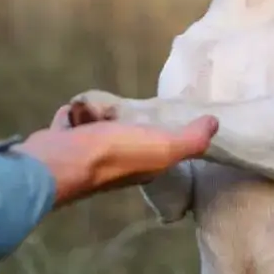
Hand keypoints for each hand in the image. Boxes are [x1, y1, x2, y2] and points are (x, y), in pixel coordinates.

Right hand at [13, 106, 217, 207]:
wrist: (59, 161)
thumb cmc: (114, 154)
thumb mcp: (163, 147)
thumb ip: (190, 140)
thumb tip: (214, 124)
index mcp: (143, 166)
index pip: (157, 148)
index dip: (160, 132)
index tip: (159, 114)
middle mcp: (115, 165)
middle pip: (124, 136)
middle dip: (123, 120)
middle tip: (122, 107)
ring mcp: (86, 157)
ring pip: (96, 128)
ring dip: (96, 114)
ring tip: (96, 106)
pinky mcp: (61, 145)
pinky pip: (70, 124)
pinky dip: (71, 116)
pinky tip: (74, 111)